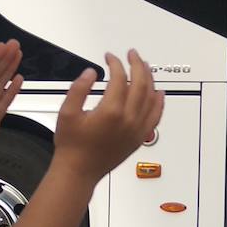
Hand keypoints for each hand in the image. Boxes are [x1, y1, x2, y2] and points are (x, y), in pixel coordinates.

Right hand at [53, 50, 164, 181]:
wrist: (78, 171)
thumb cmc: (72, 146)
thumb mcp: (66, 112)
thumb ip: (79, 88)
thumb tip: (91, 73)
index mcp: (111, 111)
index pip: (120, 78)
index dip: (115, 63)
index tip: (109, 58)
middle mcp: (128, 119)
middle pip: (140, 83)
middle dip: (137, 64)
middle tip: (132, 55)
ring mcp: (137, 129)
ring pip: (151, 97)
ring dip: (149, 78)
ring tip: (144, 66)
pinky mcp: (139, 137)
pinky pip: (156, 116)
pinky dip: (159, 102)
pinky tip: (158, 93)